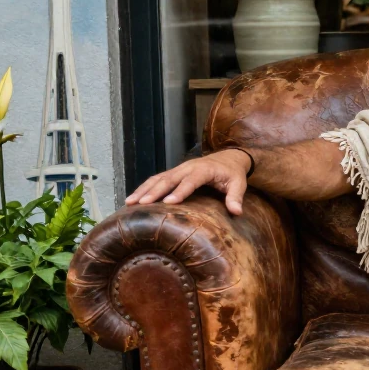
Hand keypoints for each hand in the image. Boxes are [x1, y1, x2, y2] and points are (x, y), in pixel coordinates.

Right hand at [125, 149, 251, 214]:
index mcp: (204, 170)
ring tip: (130, 202)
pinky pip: (156, 179)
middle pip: (169, 179)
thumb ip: (236, 197)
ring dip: (144, 190)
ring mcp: (179, 169)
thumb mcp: (238, 183)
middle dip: (155, 191)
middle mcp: (188, 167)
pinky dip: (144, 188)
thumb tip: (236, 212)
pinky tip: (133, 199)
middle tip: (142, 204)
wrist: (229, 157)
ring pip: (158, 178)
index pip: (191, 181)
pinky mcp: (173, 172)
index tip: (169, 202)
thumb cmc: (233, 173)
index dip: (180, 191)